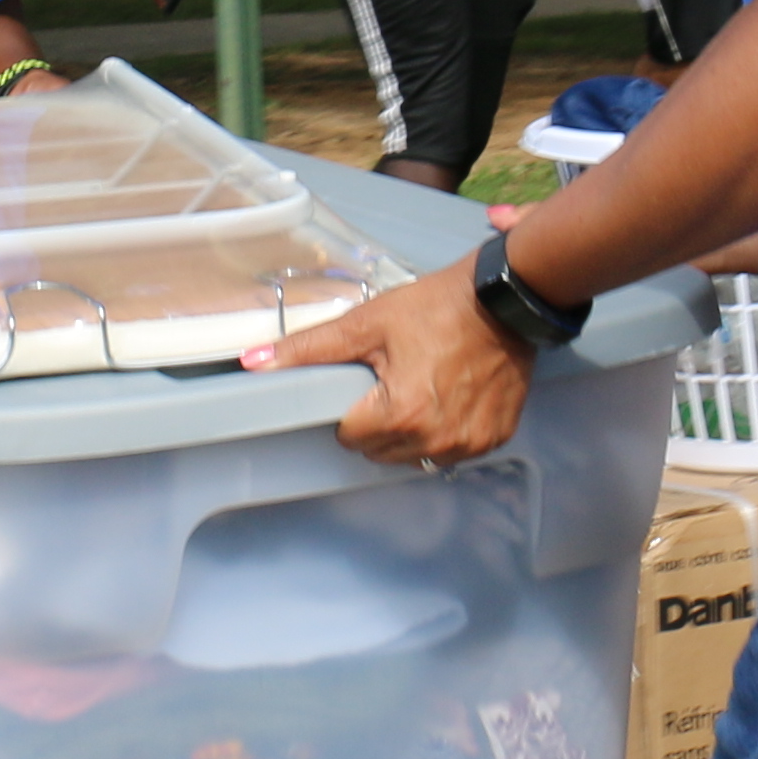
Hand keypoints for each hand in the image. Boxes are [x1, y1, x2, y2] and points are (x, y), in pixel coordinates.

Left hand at [251, 263, 531, 467]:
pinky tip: (449, 397)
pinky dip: (444, 433)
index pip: (349, 436)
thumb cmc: (436, 307)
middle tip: (393, 381)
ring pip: (415, 457)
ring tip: (421, 388)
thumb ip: (308, 349)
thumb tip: (252, 362)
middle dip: (378, 424)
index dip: (350, 410)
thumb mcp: (367, 323)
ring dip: (410, 433)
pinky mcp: (493, 439)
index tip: (365, 384)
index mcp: (400, 414)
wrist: (504, 301)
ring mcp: (468, 444)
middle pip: (380, 451)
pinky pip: (452, 452)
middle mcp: (435, 440)